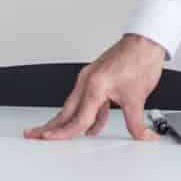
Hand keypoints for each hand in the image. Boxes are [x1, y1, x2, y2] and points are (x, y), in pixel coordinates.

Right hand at [25, 34, 166, 140]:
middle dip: (50, 126)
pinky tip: (93, 125)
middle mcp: (88, 82)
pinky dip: (88, 113)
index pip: (77, 118)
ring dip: (68, 121)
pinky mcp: (97, 77)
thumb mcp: (137, 97)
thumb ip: (136, 123)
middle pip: (66, 111)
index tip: (47, 139)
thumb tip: (142, 136)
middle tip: (34, 134)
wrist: (146, 42)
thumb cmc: (140, 60)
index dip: (62, 133)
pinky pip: (87, 100)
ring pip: (75, 106)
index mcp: (94, 87)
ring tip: (57, 133)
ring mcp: (91, 78)